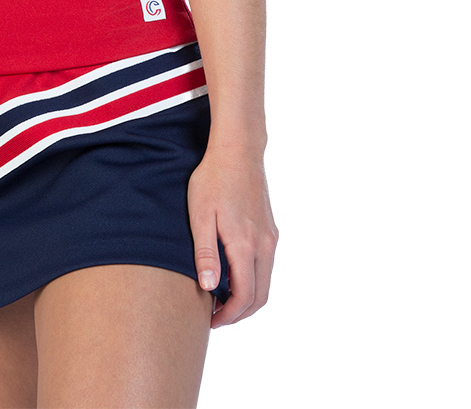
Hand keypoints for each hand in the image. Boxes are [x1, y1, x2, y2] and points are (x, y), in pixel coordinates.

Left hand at [187, 143, 276, 327]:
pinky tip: (232, 274)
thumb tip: (209, 288)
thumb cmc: (213, 178)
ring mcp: (271, 236)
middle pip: (260, 296)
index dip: (229, 315)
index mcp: (245, 244)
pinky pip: (266, 265)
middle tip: (216, 317)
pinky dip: (253, 279)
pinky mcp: (270, 228)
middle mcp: (264, 244)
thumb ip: (205, 253)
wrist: (238, 149)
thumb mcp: (200, 214)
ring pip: (266, 281)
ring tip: (221, 299)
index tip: (211, 320)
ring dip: (247, 297)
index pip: (244, 296)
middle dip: (240, 313)